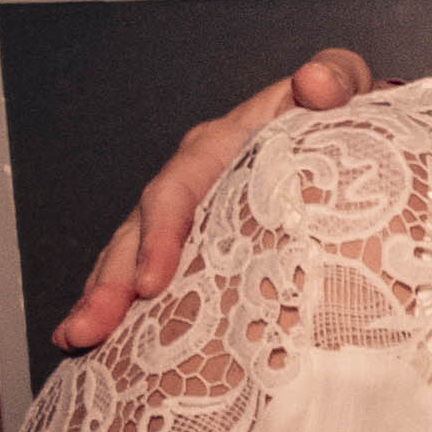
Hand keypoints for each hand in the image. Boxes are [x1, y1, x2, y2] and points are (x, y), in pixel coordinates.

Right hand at [53, 47, 366, 350]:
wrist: (351, 137)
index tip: (152, 279)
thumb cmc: (342, 115)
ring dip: (104, 304)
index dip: (160, 235)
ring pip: (132, 261)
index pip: (178, 189)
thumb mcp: (343, 89)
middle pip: (138, 233)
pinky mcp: (201, 252)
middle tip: (92, 328)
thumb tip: (314, 83)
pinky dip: (129, 315)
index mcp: (221, 146)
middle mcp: (194, 184)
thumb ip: (334, 79)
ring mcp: (191, 220)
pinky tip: (102, 352)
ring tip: (79, 342)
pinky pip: (155, 282)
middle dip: (111, 283)